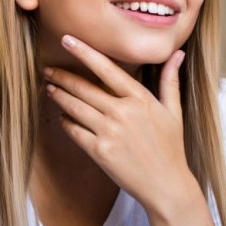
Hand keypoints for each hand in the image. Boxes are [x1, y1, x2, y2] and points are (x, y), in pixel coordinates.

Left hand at [43, 34, 194, 211]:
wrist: (166, 185)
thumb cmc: (171, 148)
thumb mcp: (174, 112)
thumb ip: (170, 80)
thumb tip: (177, 53)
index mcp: (140, 99)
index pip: (107, 69)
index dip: (85, 52)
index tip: (68, 40)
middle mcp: (123, 112)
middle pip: (85, 88)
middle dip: (63, 76)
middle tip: (48, 69)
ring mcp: (110, 132)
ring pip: (76, 107)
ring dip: (59, 96)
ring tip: (49, 87)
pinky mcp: (100, 152)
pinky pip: (75, 131)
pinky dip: (66, 122)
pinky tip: (62, 116)